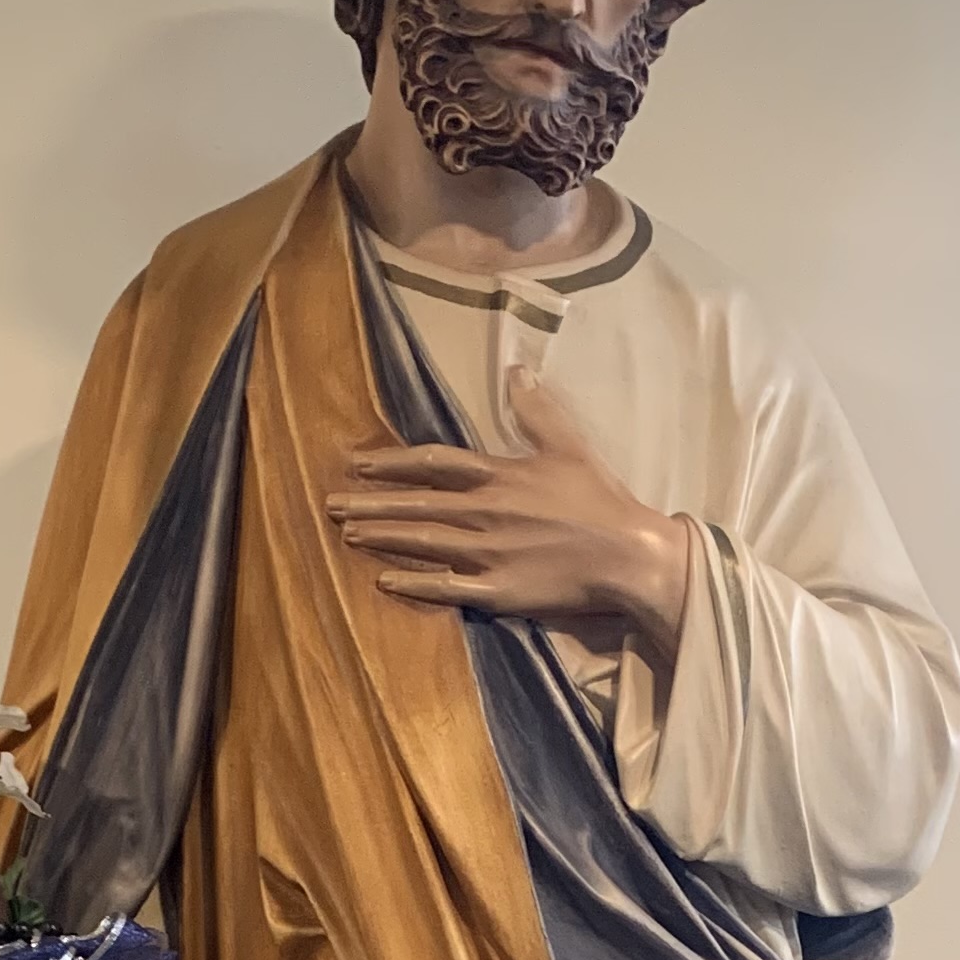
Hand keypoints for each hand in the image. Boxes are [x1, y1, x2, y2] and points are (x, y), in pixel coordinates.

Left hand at [325, 367, 689, 664]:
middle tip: (331, 504)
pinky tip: (383, 581)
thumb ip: (536, 410)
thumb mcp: (569, 445)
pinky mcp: (497, 591)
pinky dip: (413, 584)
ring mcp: (486, 554)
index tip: (358, 462)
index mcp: (498, 476)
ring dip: (382, 537)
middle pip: (415, 504)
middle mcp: (483, 513)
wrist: (628, 556)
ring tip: (347, 534)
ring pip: (422, 542)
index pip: (433, 464)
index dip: (392, 462)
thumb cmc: (600, 500)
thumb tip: (515, 369)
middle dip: (371, 502)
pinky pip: (445, 587)